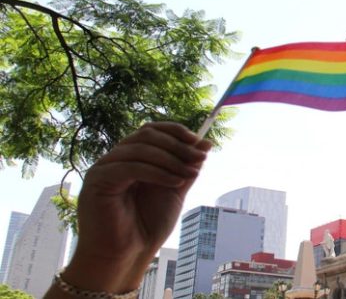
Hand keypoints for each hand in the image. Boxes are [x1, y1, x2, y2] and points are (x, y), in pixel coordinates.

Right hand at [57, 122, 210, 294]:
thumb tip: (206, 143)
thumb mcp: (174, 189)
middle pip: (147, 136)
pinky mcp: (98, 181)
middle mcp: (116, 159)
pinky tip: (175, 183)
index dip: (175, 131)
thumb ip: (186, 166)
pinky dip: (157, 173)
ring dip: (171, 159)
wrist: (127, 255)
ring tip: (190, 175)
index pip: (151, 131)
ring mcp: (104, 168)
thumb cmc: (147, 225)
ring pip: (140, 149)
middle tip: (199, 158)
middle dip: (177, 145)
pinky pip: (131, 167)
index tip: (199, 141)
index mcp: (132, 158)